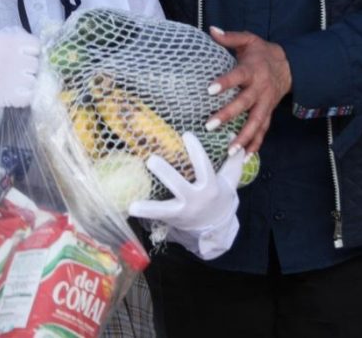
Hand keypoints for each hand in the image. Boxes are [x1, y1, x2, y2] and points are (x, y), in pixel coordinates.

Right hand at [0, 26, 40, 107]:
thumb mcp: (5, 36)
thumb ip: (24, 37)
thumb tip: (43, 47)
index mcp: (9, 41)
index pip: (37, 46)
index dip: (34, 51)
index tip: (28, 54)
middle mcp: (10, 59)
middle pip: (36, 65)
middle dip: (31, 67)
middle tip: (22, 69)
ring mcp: (8, 79)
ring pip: (34, 81)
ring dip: (29, 82)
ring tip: (19, 80)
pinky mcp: (7, 96)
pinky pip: (29, 97)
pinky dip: (26, 95)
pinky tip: (19, 91)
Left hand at [128, 132, 243, 259]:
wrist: (217, 227)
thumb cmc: (220, 197)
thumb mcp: (230, 180)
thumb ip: (232, 160)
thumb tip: (232, 135)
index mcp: (210, 187)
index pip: (203, 166)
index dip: (196, 150)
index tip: (186, 134)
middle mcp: (196, 200)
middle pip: (180, 186)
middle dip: (166, 174)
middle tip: (151, 159)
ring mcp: (183, 212)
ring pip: (165, 209)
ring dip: (149, 207)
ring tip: (133, 203)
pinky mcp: (173, 219)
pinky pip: (157, 217)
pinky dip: (144, 213)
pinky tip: (129, 207)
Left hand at [206, 27, 291, 154]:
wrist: (289, 66)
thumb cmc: (262, 53)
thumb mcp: (249, 40)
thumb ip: (230, 37)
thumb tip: (211, 30)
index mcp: (253, 70)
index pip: (238, 76)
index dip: (224, 82)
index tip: (209, 89)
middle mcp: (260, 88)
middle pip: (244, 104)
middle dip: (228, 115)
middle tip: (210, 125)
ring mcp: (265, 103)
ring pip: (256, 122)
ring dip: (244, 137)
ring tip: (230, 150)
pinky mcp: (268, 113)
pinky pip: (263, 131)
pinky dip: (256, 145)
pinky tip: (245, 158)